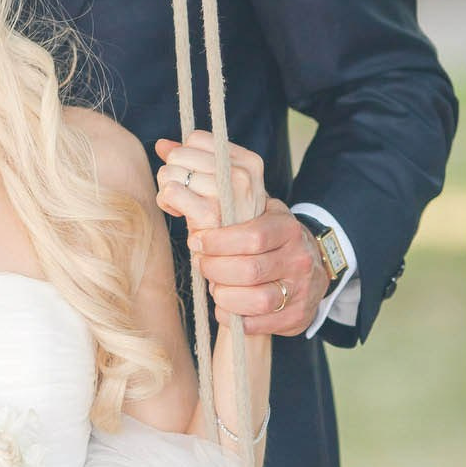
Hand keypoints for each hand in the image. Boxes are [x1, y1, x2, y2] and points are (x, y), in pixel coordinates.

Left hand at [156, 131, 323, 335]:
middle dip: (213, 263)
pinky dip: (233, 315)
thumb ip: (206, 174)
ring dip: (220, 289)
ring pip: (251, 292)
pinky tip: (224, 306)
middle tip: (200, 259)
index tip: (194, 233)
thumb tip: (163, 145)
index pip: (247, 228)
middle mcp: (295, 250)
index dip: (213, 231)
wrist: (302, 272)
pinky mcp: (295, 315)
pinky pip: (256, 321)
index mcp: (281, 219)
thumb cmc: (255, 231)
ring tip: (211, 282)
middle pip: (247, 259)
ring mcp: (299, 284)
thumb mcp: (240, 201)